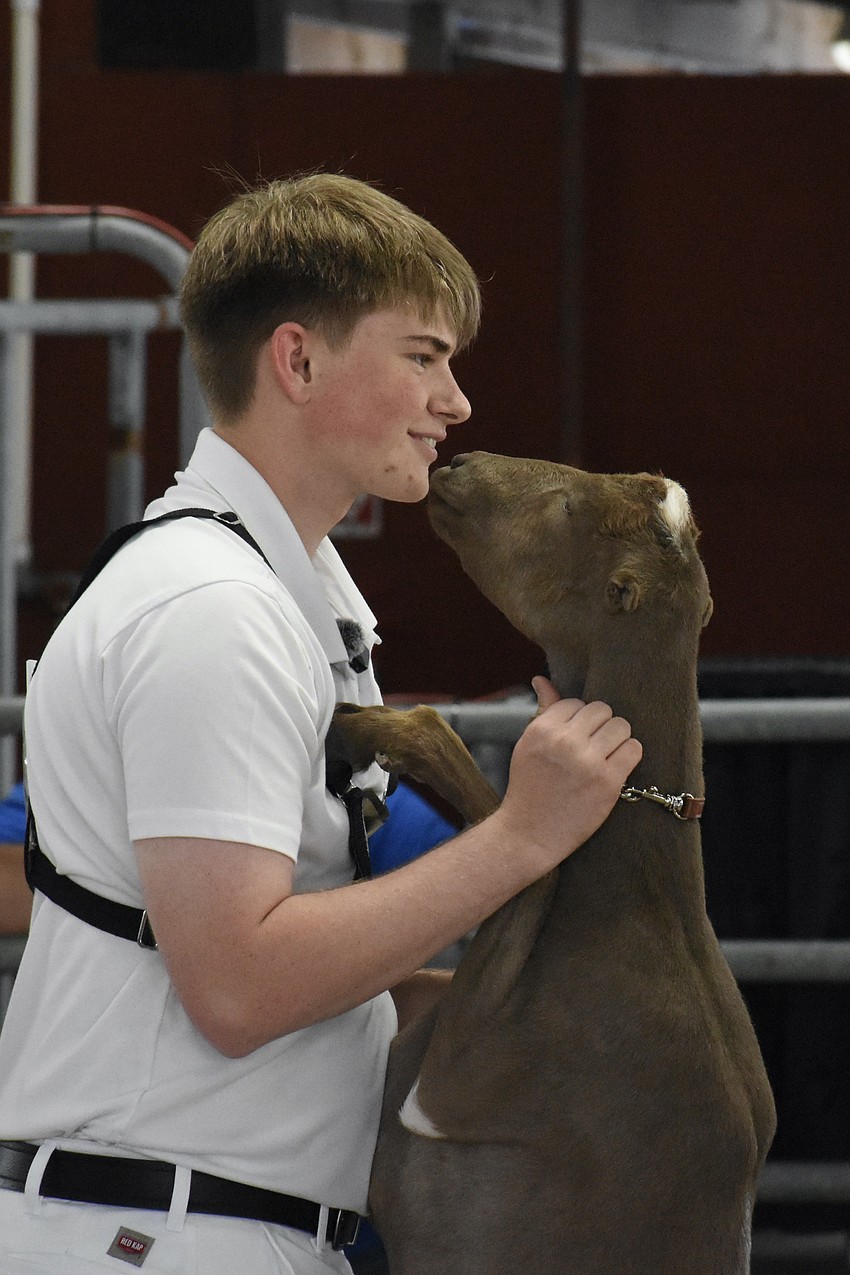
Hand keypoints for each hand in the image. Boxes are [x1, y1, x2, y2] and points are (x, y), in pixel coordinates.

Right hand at [495, 676, 641, 876]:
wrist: (529, 834)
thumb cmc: (529, 788)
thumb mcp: (528, 746)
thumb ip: (543, 711)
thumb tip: (541, 679)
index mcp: (541, 729)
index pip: (576, 703)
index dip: (580, 721)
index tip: (577, 739)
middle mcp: (564, 741)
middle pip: (602, 710)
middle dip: (601, 726)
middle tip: (595, 746)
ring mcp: (587, 761)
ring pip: (621, 726)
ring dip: (617, 740)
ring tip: (607, 756)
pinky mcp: (608, 782)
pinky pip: (634, 749)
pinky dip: (629, 755)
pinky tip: (616, 767)